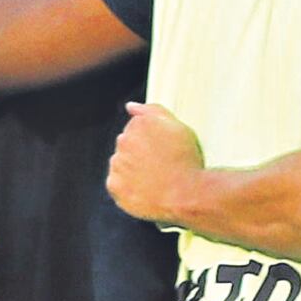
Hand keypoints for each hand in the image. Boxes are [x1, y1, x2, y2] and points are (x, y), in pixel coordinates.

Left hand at [106, 102, 207, 226]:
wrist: (185, 195)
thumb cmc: (186, 161)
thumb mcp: (179, 127)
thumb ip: (153, 111)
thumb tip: (131, 106)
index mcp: (138, 124)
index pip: (138, 128)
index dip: (153, 140)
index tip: (165, 150)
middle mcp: (123, 141)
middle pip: (128, 145)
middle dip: (141, 153)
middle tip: (163, 165)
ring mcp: (117, 164)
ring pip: (122, 164)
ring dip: (133, 169)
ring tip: (157, 179)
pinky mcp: (115, 185)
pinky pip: (118, 184)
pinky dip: (128, 187)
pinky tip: (147, 190)